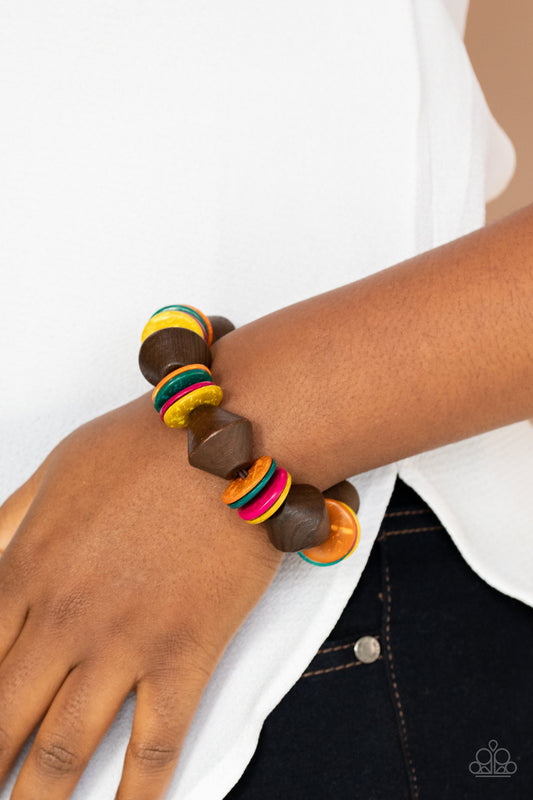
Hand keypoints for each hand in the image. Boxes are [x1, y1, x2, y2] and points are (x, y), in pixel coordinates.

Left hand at [0, 392, 283, 798]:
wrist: (232, 442)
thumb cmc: (148, 447)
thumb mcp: (56, 469)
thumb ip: (9, 520)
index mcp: (27, 569)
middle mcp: (66, 617)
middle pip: (3, 717)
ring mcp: (125, 640)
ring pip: (64, 746)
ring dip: (39, 798)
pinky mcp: (185, 652)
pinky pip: (156, 740)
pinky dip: (139, 791)